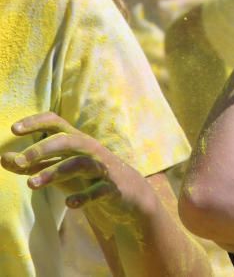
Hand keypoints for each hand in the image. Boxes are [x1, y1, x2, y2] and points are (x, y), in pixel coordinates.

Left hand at [1, 112, 152, 236]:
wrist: (128, 193)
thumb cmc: (86, 177)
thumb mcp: (58, 169)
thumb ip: (32, 165)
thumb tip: (4, 158)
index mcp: (76, 141)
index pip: (56, 122)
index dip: (36, 122)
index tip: (14, 129)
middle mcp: (90, 150)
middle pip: (67, 140)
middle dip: (42, 148)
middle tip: (19, 161)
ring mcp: (102, 168)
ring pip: (80, 163)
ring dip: (54, 172)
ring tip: (31, 184)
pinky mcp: (113, 187)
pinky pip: (98, 190)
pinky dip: (84, 196)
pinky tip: (68, 204)